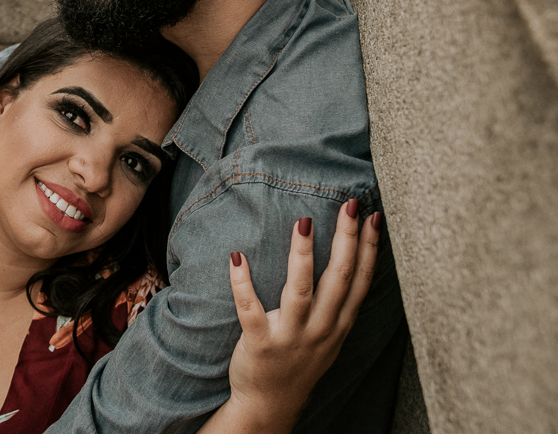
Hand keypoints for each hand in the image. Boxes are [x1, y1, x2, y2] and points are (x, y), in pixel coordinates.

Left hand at [208, 200, 381, 432]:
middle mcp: (321, 330)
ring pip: (301, 291)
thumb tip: (348, 259)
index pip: (360, 281)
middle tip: (351, 205)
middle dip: (347, 240)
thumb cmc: (299, 362)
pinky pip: (250, 310)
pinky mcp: (260, 344)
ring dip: (303, 255)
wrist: (269, 406)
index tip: (373, 216)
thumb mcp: (330, 337)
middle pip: (339, 279)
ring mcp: (291, 337)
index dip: (369, 249)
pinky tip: (236, 257)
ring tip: (303, 221)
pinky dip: (243, 284)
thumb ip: (338, 304)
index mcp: (339, 325)